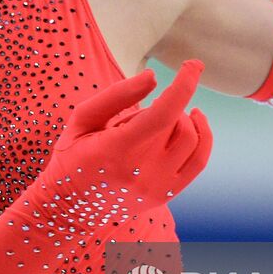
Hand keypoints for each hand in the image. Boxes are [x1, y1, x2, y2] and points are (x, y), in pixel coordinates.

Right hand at [23, 59, 212, 242]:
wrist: (70, 209)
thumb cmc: (72, 157)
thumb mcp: (83, 119)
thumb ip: (117, 95)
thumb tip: (154, 76)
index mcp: (115, 150)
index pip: (162, 114)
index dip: (182, 85)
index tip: (193, 64)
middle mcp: (140, 172)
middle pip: (177, 123)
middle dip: (166, 106)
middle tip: (140, 113)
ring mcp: (156, 187)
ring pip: (192, 139)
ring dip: (184, 119)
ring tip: (165, 117)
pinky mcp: (165, 195)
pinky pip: (200, 161)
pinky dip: (202, 137)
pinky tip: (193, 122)